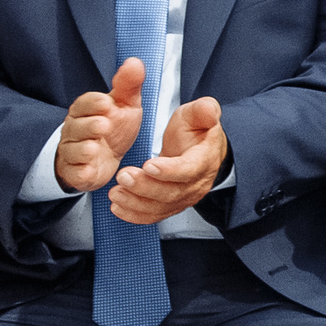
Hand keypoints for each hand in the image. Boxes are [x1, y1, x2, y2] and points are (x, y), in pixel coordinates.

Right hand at [58, 59, 145, 192]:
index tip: (107, 103)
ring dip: (83, 149)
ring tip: (93, 148)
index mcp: (86, 110)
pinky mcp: (75, 171)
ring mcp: (73, 151)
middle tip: (103, 125)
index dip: (94, 103)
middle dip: (89, 126)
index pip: (85, 103)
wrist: (105, 158)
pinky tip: (88, 171)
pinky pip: (74, 172)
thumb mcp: (125, 105)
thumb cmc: (115, 127)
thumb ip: (128, 85)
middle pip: (77, 126)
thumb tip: (134, 62)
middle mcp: (76, 129)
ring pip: (73, 150)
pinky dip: (80, 172)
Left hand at [110, 96, 225, 223]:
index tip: (148, 165)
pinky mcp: (171, 206)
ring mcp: (184, 197)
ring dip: (135, 202)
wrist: (198, 150)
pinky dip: (134, 215)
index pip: (189, 169)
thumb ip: (203, 109)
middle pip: (171, 192)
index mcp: (204, 159)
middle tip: (124, 176)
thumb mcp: (198, 114)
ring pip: (161, 207)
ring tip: (115, 192)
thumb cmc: (195, 132)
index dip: (169, 170)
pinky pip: (154, 216)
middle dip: (145, 187)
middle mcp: (196, 183)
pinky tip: (118, 208)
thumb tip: (209, 110)